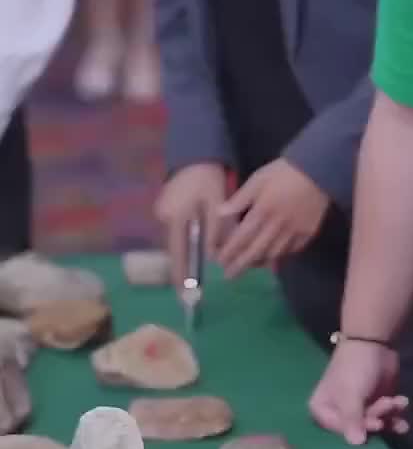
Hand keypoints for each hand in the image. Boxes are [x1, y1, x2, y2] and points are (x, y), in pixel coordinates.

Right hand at [155, 161, 227, 288]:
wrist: (195, 154)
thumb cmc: (208, 179)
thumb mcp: (216, 206)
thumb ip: (214, 231)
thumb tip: (212, 257)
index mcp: (175, 218)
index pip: (177, 253)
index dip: (180, 275)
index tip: (182, 294)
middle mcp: (163, 218)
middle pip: (175, 248)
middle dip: (184, 265)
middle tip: (192, 285)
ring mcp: (161, 212)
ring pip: (176, 239)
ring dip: (186, 250)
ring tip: (196, 267)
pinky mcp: (165, 208)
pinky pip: (176, 229)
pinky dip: (186, 237)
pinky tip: (196, 241)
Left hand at [216, 159, 329, 275]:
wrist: (319, 169)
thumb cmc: (284, 172)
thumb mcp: (258, 179)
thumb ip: (240, 199)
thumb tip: (220, 214)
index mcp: (262, 211)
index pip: (241, 237)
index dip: (230, 251)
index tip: (219, 262)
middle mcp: (277, 226)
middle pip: (256, 251)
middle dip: (241, 265)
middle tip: (230, 276)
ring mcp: (294, 231)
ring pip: (274, 254)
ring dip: (259, 263)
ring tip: (249, 267)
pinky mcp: (308, 232)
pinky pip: (292, 250)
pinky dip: (281, 256)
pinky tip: (274, 259)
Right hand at [308, 339, 408, 445]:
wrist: (375, 342)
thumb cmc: (355, 368)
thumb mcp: (351, 394)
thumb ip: (353, 420)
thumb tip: (355, 444)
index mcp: (322, 410)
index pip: (340, 432)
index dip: (360, 429)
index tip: (376, 423)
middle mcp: (339, 413)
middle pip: (360, 430)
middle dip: (378, 418)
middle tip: (388, 404)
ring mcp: (359, 410)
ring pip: (376, 425)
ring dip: (389, 416)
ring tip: (398, 402)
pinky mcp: (376, 404)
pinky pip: (386, 419)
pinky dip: (396, 415)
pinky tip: (403, 405)